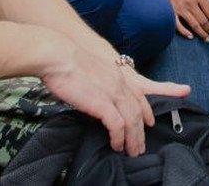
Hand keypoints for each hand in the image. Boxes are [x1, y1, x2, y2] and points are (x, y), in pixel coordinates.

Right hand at [40, 42, 188, 156]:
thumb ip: (98, 82)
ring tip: (132, 152)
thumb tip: (94, 95)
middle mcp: (119, 84)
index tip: (149, 122)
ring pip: (132, 121)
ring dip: (133, 139)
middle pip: (138, 112)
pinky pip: (117, 126)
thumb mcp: (90, 70)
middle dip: (141, 132)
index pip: (139, 95)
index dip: (146, 110)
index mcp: (117, 75)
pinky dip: (119, 138)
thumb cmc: (66, 62)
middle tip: (140, 147)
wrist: (58, 57)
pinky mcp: (102, 104)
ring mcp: (113, 93)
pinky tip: (116, 145)